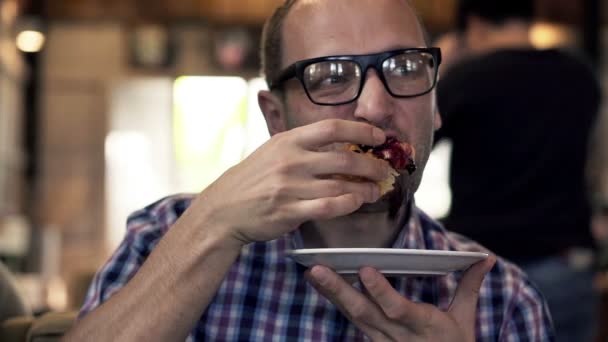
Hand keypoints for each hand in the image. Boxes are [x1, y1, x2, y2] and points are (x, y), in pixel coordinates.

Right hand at [190, 119, 389, 245]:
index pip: (332, 127)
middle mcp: (291, 161)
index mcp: (288, 141)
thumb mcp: (273, 150)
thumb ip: (303, 145)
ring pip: (341, 186)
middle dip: (372, 165)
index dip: (361, 129)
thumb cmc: (253, 178)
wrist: (224, 208)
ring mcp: (290, 187)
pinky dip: (349, 204)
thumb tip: (342, 143)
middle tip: (385, 170)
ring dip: (366, 188)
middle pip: (345, 158)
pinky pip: (329, 207)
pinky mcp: (290, 211)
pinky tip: (357, 202)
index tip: (379, 136)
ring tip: (376, 190)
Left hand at [306, 255, 496, 341]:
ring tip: (312, 272)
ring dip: (331, 294)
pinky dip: (336, 303)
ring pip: (352, 318)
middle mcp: (398, 336)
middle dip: (339, 291)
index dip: (381, 291)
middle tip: (317, 270)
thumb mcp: (465, 319)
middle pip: (364, 313)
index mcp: (423, 327)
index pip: (398, 309)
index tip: (365, 269)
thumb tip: (484, 257)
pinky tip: (320, 285)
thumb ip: (469, 286)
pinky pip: (351, 322)